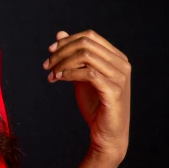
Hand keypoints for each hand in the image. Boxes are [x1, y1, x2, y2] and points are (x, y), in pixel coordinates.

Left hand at [43, 30, 130, 161]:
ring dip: (63, 63)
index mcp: (116, 57)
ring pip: (86, 56)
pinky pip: (88, 73)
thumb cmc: (95, 104)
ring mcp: (120, 77)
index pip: (90, 36)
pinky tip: (58, 79)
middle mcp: (122, 64)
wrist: (106, 133)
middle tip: (47, 65)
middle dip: (61, 51)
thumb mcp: (80, 76)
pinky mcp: (114, 91)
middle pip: (86, 43)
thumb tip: (60, 33)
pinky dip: (69, 73)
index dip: (67, 41)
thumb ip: (73, 56)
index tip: (50, 51)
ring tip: (51, 74)